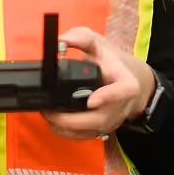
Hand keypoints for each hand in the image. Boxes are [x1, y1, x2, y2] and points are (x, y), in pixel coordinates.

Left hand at [41, 27, 155, 140]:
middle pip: (96, 120)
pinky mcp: (99, 132)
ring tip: (45, 111)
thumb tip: (60, 41)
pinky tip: (52, 117)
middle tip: (47, 108)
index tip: (91, 100)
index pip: (120, 93)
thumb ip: (80, 37)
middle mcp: (119, 108)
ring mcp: (110, 123)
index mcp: (126, 85)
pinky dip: (63, 130)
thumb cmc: (112, 62)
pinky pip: (79, 137)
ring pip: (85, 132)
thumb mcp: (99, 43)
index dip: (107, 98)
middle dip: (69, 118)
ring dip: (62, 126)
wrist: (128, 82)